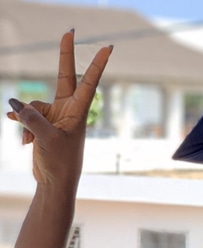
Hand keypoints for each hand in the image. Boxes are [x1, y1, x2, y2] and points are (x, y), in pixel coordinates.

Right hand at [5, 31, 110, 189]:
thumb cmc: (61, 163)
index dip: (96, 64)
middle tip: (69, 30)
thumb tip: (14, 102)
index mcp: (78, 112)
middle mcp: (68, 109)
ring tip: (30, 139)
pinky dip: (21, 125)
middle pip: (64, 76)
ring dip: (26, 119)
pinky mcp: (43, 123)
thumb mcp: (46, 138)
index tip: (107, 47)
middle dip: (65, 55)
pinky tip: (21, 138)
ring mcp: (55, 115)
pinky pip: (26, 115)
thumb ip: (31, 117)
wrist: (56, 182)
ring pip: (33, 104)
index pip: (88, 82)